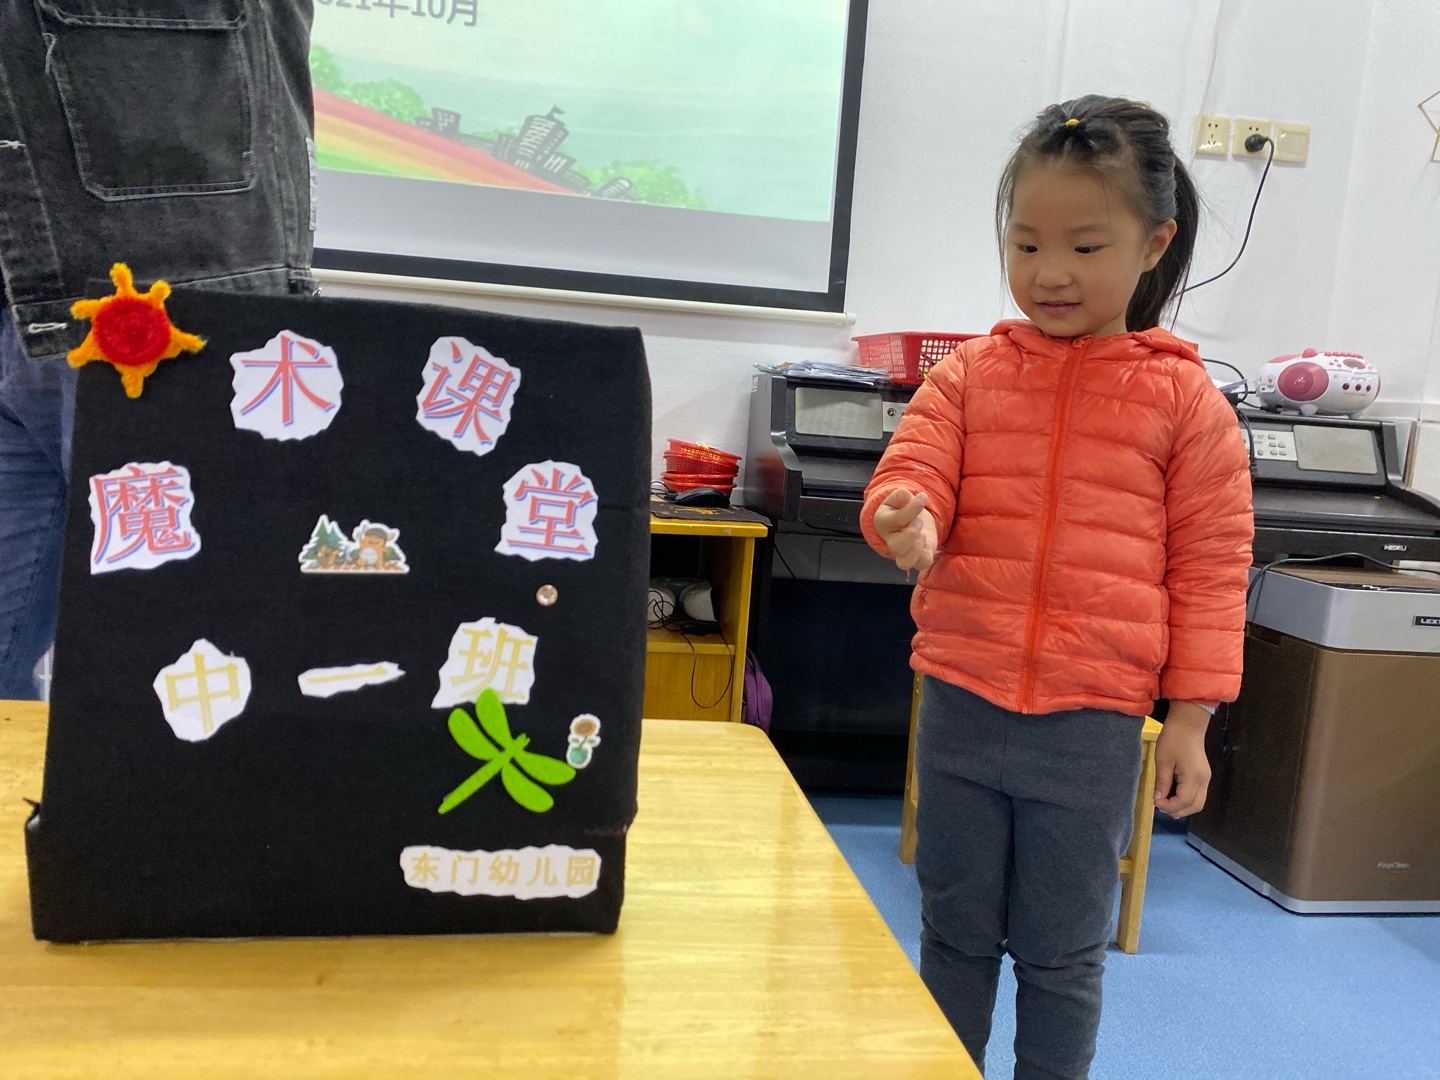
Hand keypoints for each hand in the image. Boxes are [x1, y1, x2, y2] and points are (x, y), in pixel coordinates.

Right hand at [873, 488, 937, 572]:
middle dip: (912, 533)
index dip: (912, 508)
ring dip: (917, 548)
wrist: (909, 519)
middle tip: (919, 521)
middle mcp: (891, 541)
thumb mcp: (899, 498)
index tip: (922, 497)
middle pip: (896, 547)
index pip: (895, 519)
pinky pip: (922, 564)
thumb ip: (901, 496)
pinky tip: (927, 543)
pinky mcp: (919, 558)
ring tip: (922, 535)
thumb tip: (904, 494)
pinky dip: (927, 555)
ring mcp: (904, 553)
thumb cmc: (901, 508)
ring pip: (905, 563)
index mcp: (883, 522)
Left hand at [1153, 702, 1212, 817]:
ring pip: (1198, 803)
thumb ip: (1162, 782)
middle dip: (1177, 810)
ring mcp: (1206, 779)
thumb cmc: (1173, 739)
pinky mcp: (1204, 776)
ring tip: (1166, 802)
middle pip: (1194, 806)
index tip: (1154, 801)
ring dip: (1183, 807)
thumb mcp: (1163, 761)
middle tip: (1159, 804)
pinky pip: (1198, 795)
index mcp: (1194, 777)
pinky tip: (1174, 796)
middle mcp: (1204, 781)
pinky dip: (1187, 800)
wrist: (1188, 724)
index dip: (1168, 806)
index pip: (1183, 801)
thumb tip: (1158, 799)